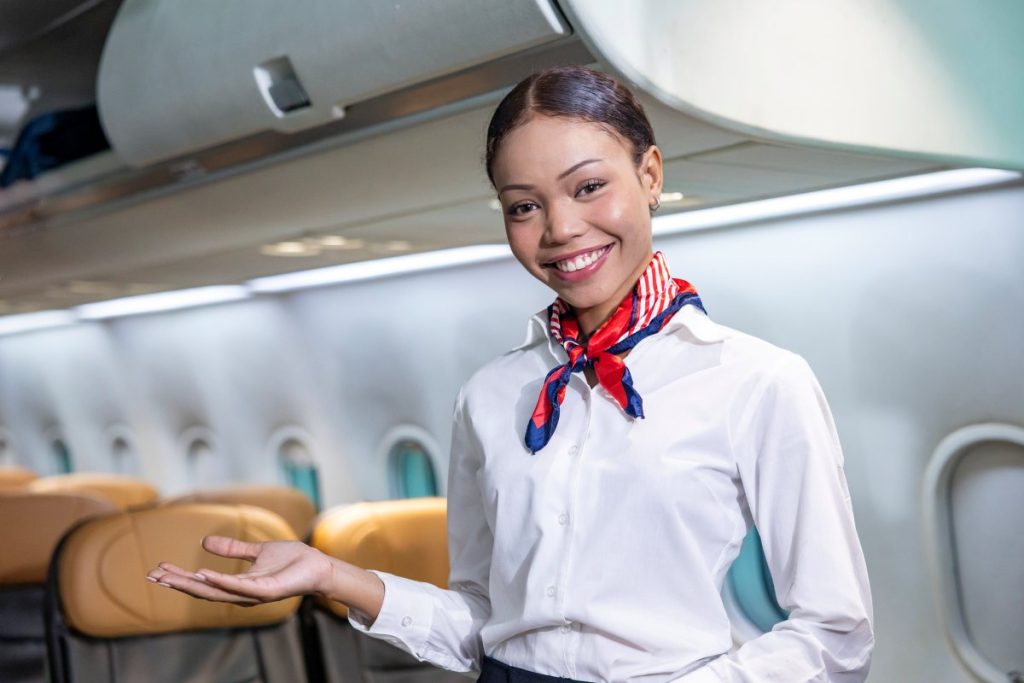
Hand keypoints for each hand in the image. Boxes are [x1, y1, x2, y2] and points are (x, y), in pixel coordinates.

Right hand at [146, 535, 334, 605]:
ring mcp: (253, 594)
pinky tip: (202, 575)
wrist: (318, 565)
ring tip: (169, 576)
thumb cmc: (292, 560)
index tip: (157, 568)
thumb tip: (204, 542)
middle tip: (152, 574)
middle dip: (176, 583)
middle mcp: (241, 594)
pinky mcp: (266, 591)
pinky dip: (220, 582)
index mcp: (238, 585)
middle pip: (202, 591)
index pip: (202, 584)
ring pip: (216, 591)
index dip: (179, 578)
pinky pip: (239, 587)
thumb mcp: (256, 551)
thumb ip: (233, 549)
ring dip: (191, 584)